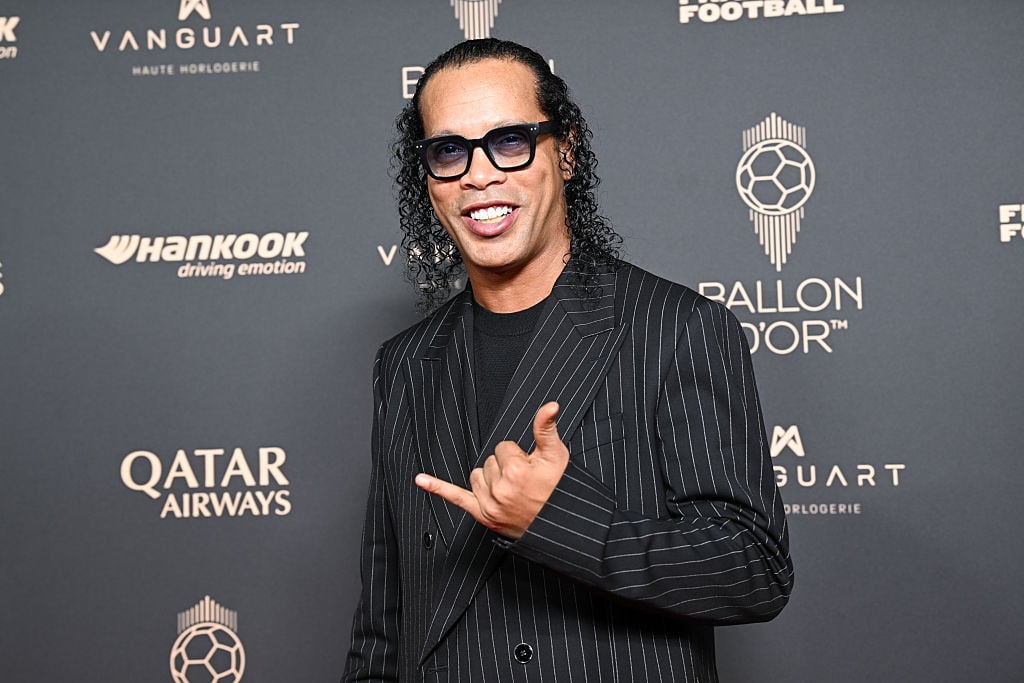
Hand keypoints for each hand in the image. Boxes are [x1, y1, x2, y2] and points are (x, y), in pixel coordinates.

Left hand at [415, 402, 568, 539]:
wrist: (560, 525)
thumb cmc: (560, 490)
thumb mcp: (557, 456)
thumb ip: (546, 428)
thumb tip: (549, 405)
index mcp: (516, 470)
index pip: (503, 447)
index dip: (518, 455)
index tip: (530, 467)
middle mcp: (500, 488)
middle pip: (489, 461)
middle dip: (506, 467)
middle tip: (525, 481)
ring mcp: (489, 504)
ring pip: (476, 476)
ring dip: (490, 478)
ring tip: (511, 489)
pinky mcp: (483, 516)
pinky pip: (456, 498)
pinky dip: (437, 488)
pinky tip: (420, 480)